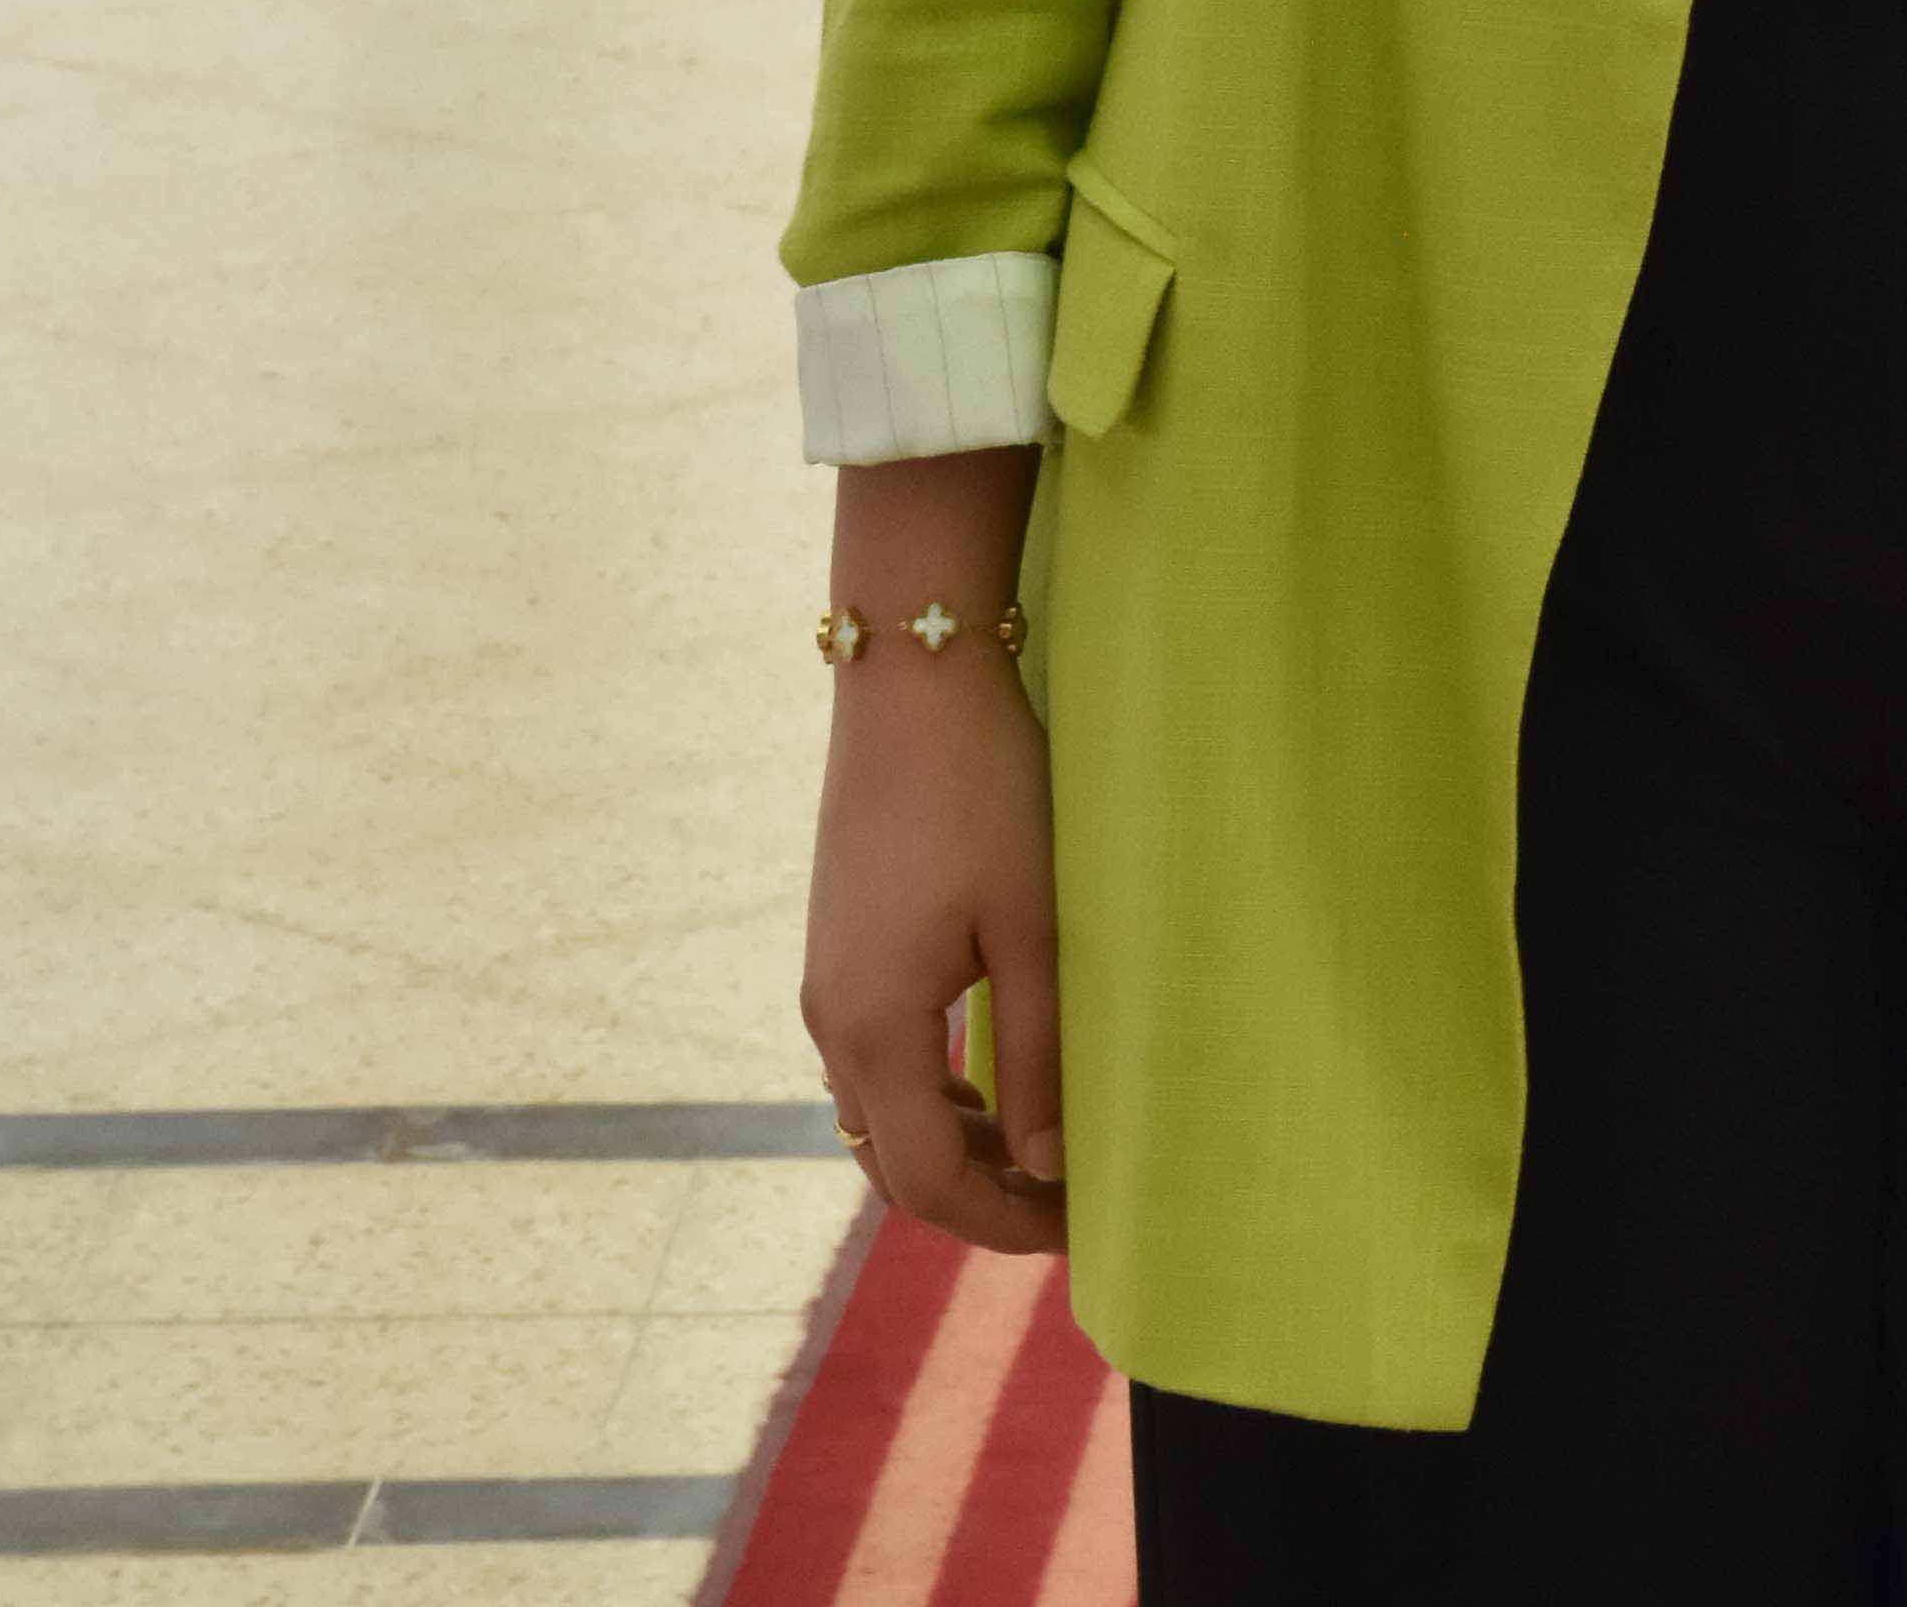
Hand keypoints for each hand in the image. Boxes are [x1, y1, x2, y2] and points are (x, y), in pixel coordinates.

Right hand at [799, 454, 1063, 1255]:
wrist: (910, 674)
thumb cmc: (985, 791)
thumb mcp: (1033, 925)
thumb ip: (1040, 1055)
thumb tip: (1051, 1169)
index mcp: (875, 1028)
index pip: (932, 1182)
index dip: (1005, 1224)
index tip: (1080, 1232)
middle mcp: (832, 1020)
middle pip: (895, 1165)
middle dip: (979, 1200)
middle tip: (1068, 1205)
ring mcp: (826, 983)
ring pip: (878, 1116)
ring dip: (953, 1149)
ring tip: (1041, 1151)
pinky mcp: (837, 947)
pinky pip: (872, 1061)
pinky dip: (927, 1097)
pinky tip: (989, 1082)